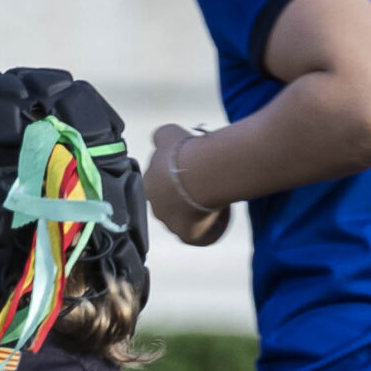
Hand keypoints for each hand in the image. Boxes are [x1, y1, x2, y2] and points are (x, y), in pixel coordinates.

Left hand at [143, 125, 231, 246]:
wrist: (201, 173)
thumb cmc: (184, 152)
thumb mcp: (168, 133)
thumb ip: (162, 137)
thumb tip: (162, 139)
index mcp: (148, 184)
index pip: (159, 185)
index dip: (175, 179)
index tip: (191, 172)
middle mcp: (155, 207)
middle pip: (171, 205)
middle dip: (186, 197)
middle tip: (206, 185)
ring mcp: (171, 225)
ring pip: (186, 221)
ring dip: (199, 212)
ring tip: (217, 199)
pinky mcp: (188, 237)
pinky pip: (201, 236)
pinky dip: (212, 227)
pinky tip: (223, 214)